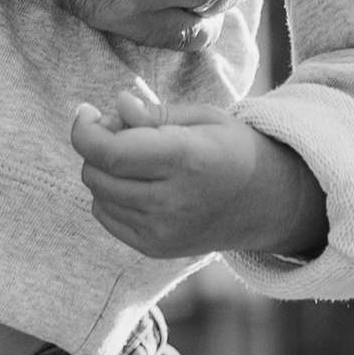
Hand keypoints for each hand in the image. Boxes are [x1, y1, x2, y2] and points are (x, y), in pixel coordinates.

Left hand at [71, 81, 327, 260]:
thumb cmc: (233, 149)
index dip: (85, 131)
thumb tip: (116, 107)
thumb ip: (155, 114)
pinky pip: (107, 217)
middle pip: (98, 174)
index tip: (86, 112)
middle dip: (95, 146)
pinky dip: (110, 195)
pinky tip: (137, 182)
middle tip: (119, 130)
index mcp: (186, 160)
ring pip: (98, 196)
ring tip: (134, 157)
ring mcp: (162, 231)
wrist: (268, 202)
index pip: (110, 153)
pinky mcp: (155, 248)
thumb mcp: (203, 117)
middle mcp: (172, 202)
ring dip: (103, 171)